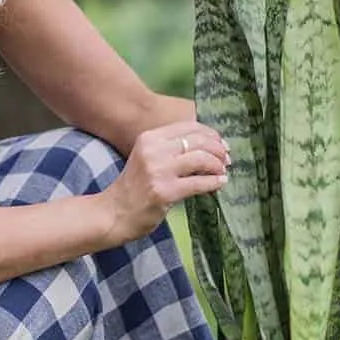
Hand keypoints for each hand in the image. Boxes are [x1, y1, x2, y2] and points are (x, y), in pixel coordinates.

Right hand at [100, 123, 230, 245]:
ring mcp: (158, 171)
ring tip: (223, 172)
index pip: (189, 127)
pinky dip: (214, 183)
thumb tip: (210, 146)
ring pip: (200, 158)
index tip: (221, 145)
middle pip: (197, 140)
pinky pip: (198, 183)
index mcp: (149, 138)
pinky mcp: (164, 191)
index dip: (211, 134)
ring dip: (218, 165)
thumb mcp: (147, 158)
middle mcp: (153, 150)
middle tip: (226, 160)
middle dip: (218, 149)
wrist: (113, 213)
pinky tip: (220, 184)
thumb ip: (171, 149)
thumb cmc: (134, 187)